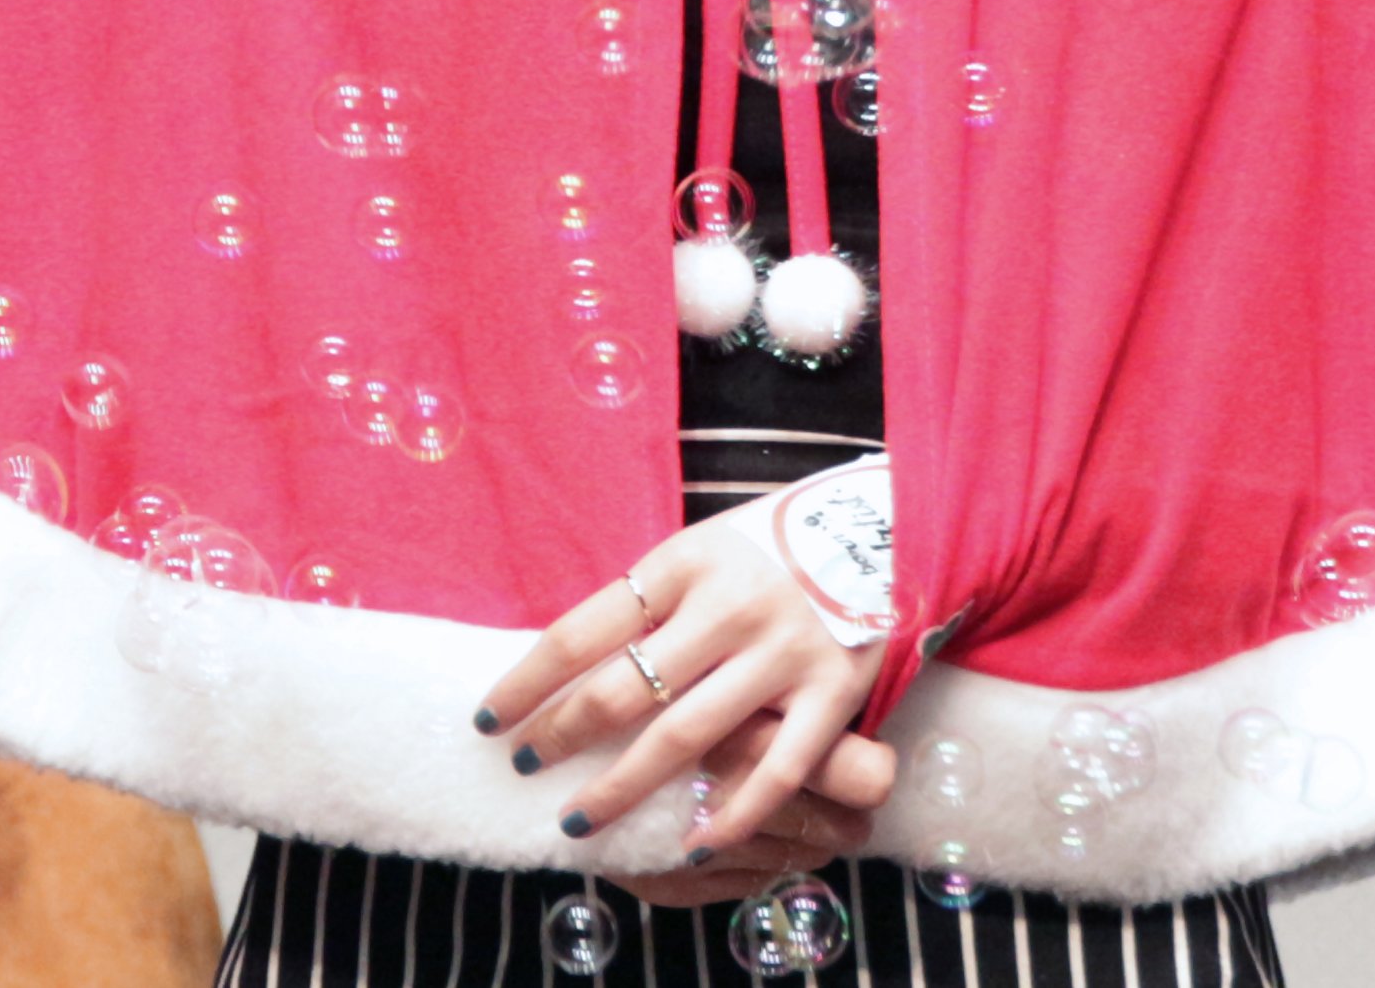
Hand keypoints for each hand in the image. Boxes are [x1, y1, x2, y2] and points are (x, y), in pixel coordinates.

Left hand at [474, 506, 894, 877]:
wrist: (885, 527)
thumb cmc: (769, 547)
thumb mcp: (698, 550)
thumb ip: (645, 603)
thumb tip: (564, 665)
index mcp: (683, 563)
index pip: (581, 632)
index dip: (527, 682)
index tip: (489, 720)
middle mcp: (728, 606)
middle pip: (622, 692)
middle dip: (559, 739)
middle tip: (524, 767)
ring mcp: (783, 651)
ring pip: (686, 739)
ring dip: (623, 789)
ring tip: (580, 820)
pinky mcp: (834, 690)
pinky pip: (778, 769)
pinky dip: (734, 816)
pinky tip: (694, 847)